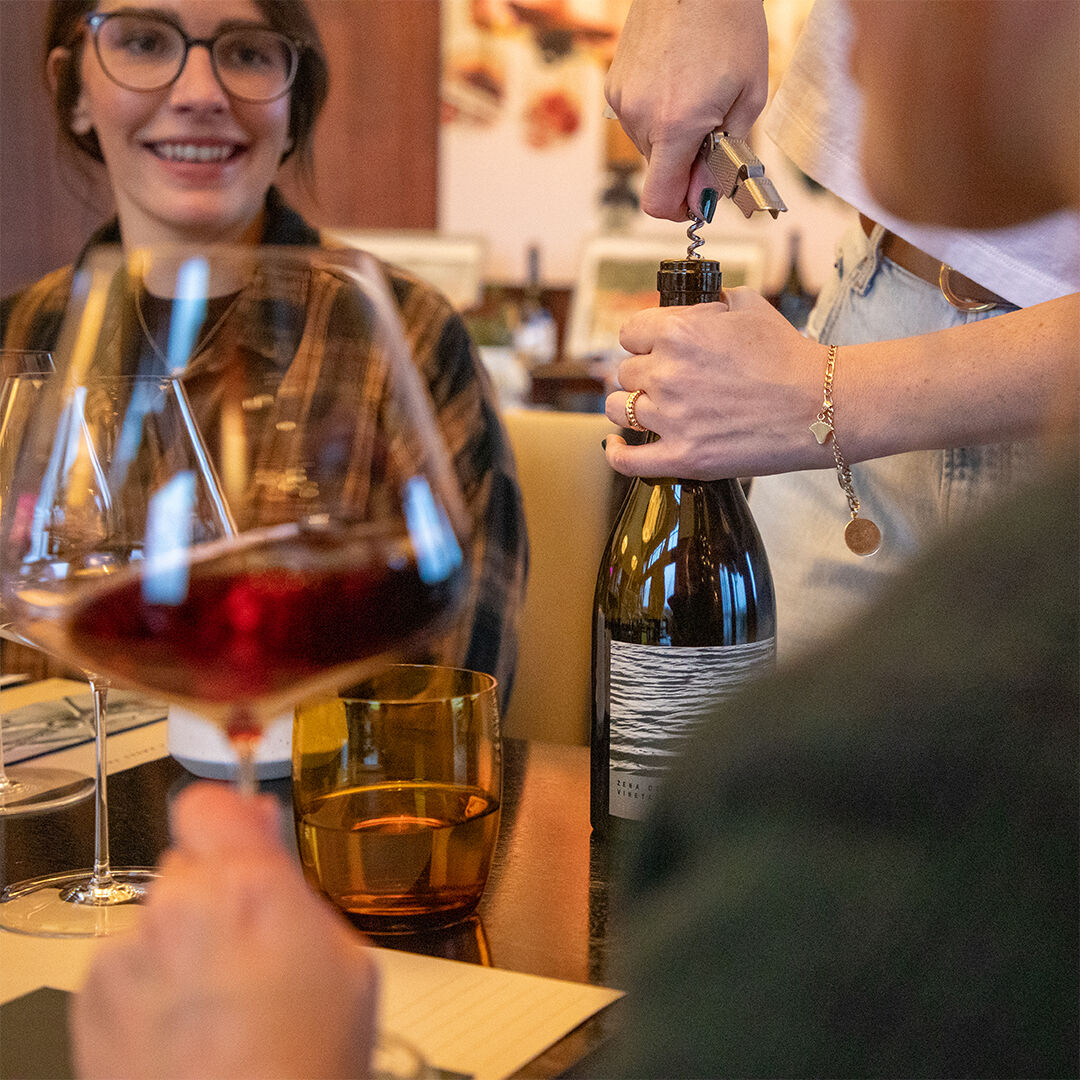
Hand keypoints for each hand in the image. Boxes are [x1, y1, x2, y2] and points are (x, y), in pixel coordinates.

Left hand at [71, 783, 377, 1079]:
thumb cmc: (306, 1067)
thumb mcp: (345, 962)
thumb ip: (291, 881)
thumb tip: (258, 826)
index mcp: (247, 889)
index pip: (208, 803)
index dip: (228, 817)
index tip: (241, 833)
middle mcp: (176, 912)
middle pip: (187, 865)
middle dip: (214, 893)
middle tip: (250, 950)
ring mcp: (125, 958)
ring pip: (156, 916)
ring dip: (180, 942)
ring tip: (218, 1004)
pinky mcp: (90, 1002)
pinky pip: (124, 964)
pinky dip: (148, 985)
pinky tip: (186, 1030)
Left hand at [604, 289, 826, 479]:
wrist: (822, 406)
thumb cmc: (789, 357)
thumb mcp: (750, 307)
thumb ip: (712, 301)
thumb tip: (695, 306)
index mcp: (678, 332)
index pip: (630, 334)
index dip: (644, 340)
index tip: (655, 349)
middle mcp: (667, 374)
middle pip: (625, 372)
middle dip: (644, 373)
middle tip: (670, 381)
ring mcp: (671, 418)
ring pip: (619, 410)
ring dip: (631, 407)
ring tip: (650, 408)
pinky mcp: (682, 456)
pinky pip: (627, 460)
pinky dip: (617, 453)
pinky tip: (616, 446)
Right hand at [605, 0, 768, 219]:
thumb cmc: (729, 24)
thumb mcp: (749, 95)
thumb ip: (725, 155)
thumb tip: (705, 196)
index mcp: (675, 127)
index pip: (659, 202)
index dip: (682, 209)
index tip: (700, 198)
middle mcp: (640, 119)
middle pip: (659, 174)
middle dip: (686, 165)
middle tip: (714, 130)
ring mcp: (623, 101)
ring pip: (649, 147)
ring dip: (673, 137)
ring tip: (697, 95)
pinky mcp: (615, 84)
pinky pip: (637, 119)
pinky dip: (657, 114)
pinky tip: (676, 81)